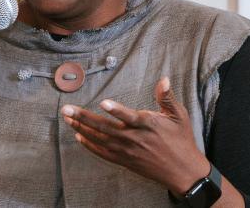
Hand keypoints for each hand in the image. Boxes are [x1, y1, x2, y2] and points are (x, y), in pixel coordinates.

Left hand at [61, 77, 210, 197]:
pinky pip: (103, 153)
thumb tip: (164, 79)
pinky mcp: (125, 160)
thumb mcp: (179, 116)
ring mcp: (128, 151)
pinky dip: (90, 145)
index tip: (103, 103)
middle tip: (66, 109)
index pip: (130, 116)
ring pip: (100, 139)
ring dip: (82, 129)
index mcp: (148, 125)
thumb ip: (167, 97)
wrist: (183, 171)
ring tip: (67, 119)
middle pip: (105, 127)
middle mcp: (135, 138)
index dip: (117, 110)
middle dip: (83, 118)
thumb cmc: (181, 140)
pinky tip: (79, 137)